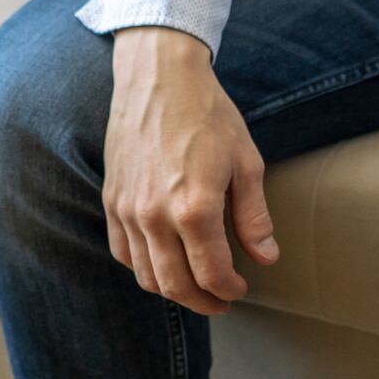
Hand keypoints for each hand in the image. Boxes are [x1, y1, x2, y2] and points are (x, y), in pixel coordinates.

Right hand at [104, 26, 278, 316]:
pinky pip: (122, 251)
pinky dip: (143, 267)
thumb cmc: (208, 114)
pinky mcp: (111, 200)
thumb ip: (254, 216)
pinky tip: (163, 261)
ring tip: (195, 285)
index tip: (240, 288)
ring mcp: (128, 210)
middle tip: (221, 301)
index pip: (212, 274)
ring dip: (173, 289)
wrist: (159, 77)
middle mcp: (156, 216)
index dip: (229, 290)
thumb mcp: (246, 162)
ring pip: (146, 275)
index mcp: (195, 208)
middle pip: (176, 285)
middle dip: (203, 301)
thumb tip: (266, 257)